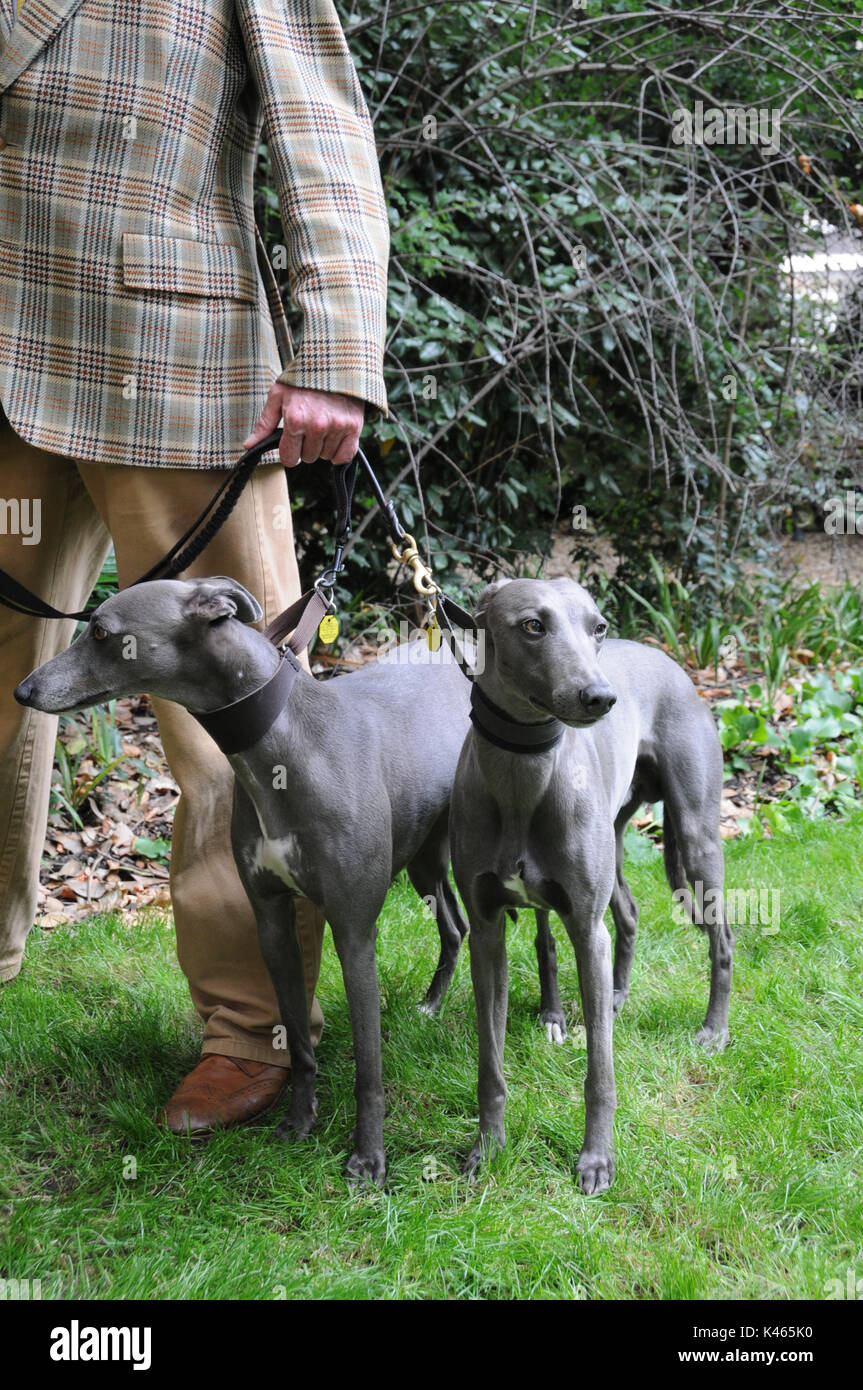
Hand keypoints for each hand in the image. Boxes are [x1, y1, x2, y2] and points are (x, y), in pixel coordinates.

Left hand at [242, 382, 363, 468]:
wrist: (334, 362)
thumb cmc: (303, 379)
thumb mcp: (278, 396)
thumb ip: (264, 424)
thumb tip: (249, 445)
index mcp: (295, 419)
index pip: (289, 458)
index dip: (288, 452)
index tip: (291, 441)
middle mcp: (317, 425)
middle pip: (308, 458)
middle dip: (305, 447)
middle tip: (308, 427)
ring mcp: (337, 426)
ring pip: (325, 457)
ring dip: (322, 446)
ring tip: (322, 426)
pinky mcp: (353, 427)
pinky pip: (344, 456)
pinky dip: (339, 452)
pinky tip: (334, 438)